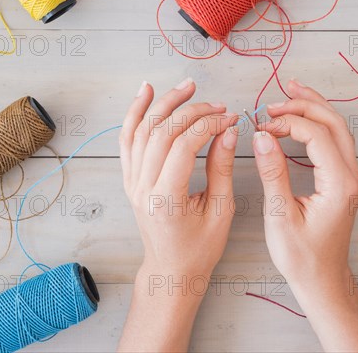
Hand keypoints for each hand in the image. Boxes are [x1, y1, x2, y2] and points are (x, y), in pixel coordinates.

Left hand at [119, 78, 238, 278]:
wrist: (170, 270)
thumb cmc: (198, 249)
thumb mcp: (220, 211)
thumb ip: (221, 168)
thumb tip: (228, 131)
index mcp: (167, 198)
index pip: (185, 145)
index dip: (209, 125)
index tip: (230, 118)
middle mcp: (143, 187)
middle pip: (162, 132)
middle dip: (192, 111)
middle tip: (216, 104)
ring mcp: (132, 182)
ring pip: (142, 130)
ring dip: (164, 103)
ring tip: (186, 86)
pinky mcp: (130, 179)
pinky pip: (127, 139)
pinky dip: (135, 114)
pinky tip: (146, 94)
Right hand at [254, 79, 357, 287]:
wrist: (323, 278)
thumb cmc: (302, 256)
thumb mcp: (280, 216)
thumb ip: (273, 173)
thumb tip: (262, 137)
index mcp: (339, 184)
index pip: (316, 135)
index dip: (288, 124)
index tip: (262, 126)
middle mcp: (351, 176)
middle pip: (334, 123)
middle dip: (304, 105)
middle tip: (275, 101)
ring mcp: (351, 177)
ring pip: (338, 128)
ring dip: (314, 107)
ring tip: (291, 91)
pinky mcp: (344, 180)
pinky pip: (336, 141)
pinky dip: (318, 123)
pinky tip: (302, 117)